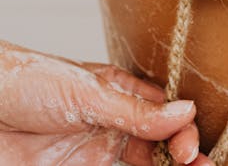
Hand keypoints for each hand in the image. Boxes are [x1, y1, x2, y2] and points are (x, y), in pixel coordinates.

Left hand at [0, 41, 214, 164]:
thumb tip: (185, 112)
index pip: (165, 114)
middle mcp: (112, 126)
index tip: (187, 151)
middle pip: (158, 147)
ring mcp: (93, 154)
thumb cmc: (30, 80)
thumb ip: (136, 111)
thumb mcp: (88, 92)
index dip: (182, 132)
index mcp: (121, 95)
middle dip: (182, 159)